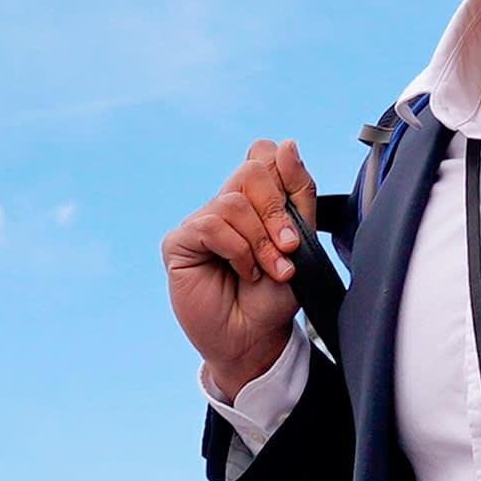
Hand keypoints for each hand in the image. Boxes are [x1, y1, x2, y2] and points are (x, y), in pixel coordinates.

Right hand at [162, 139, 316, 396]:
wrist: (257, 336)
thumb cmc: (276, 294)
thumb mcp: (301, 243)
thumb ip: (298, 195)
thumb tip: (285, 144)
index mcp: (256, 201)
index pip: (263, 155)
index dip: (283, 171)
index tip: (296, 209)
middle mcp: (226, 206)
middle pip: (252, 171)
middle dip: (277, 212)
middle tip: (288, 249)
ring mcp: (201, 222)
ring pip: (232, 202)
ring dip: (260, 241)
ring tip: (269, 270)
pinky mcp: (179, 242)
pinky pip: (211, 226)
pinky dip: (237, 250)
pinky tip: (243, 272)